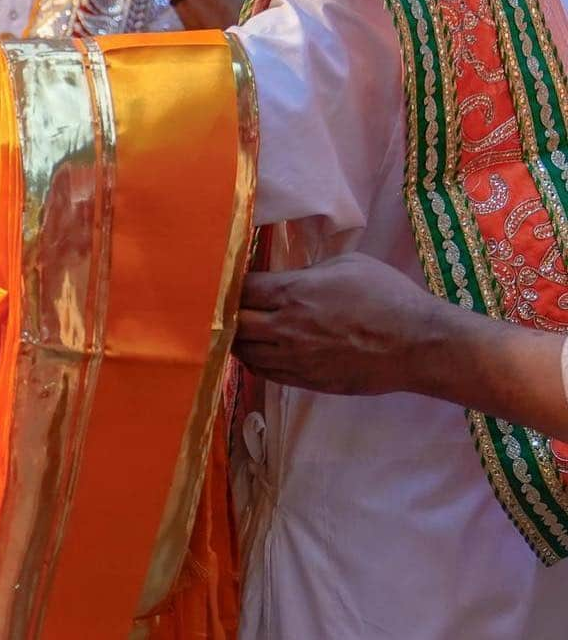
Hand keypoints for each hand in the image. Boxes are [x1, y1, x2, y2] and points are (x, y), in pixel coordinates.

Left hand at [234, 252, 434, 394]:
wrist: (418, 345)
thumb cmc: (387, 296)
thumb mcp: (345, 265)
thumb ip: (308, 271)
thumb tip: (289, 278)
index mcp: (293, 293)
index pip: (242, 289)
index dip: (231, 284)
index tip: (230, 280)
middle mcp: (286, 328)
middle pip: (235, 324)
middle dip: (227, 314)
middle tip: (229, 307)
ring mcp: (295, 359)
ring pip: (245, 352)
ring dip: (238, 339)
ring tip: (241, 329)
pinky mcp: (307, 381)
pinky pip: (266, 373)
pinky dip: (255, 360)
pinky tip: (259, 350)